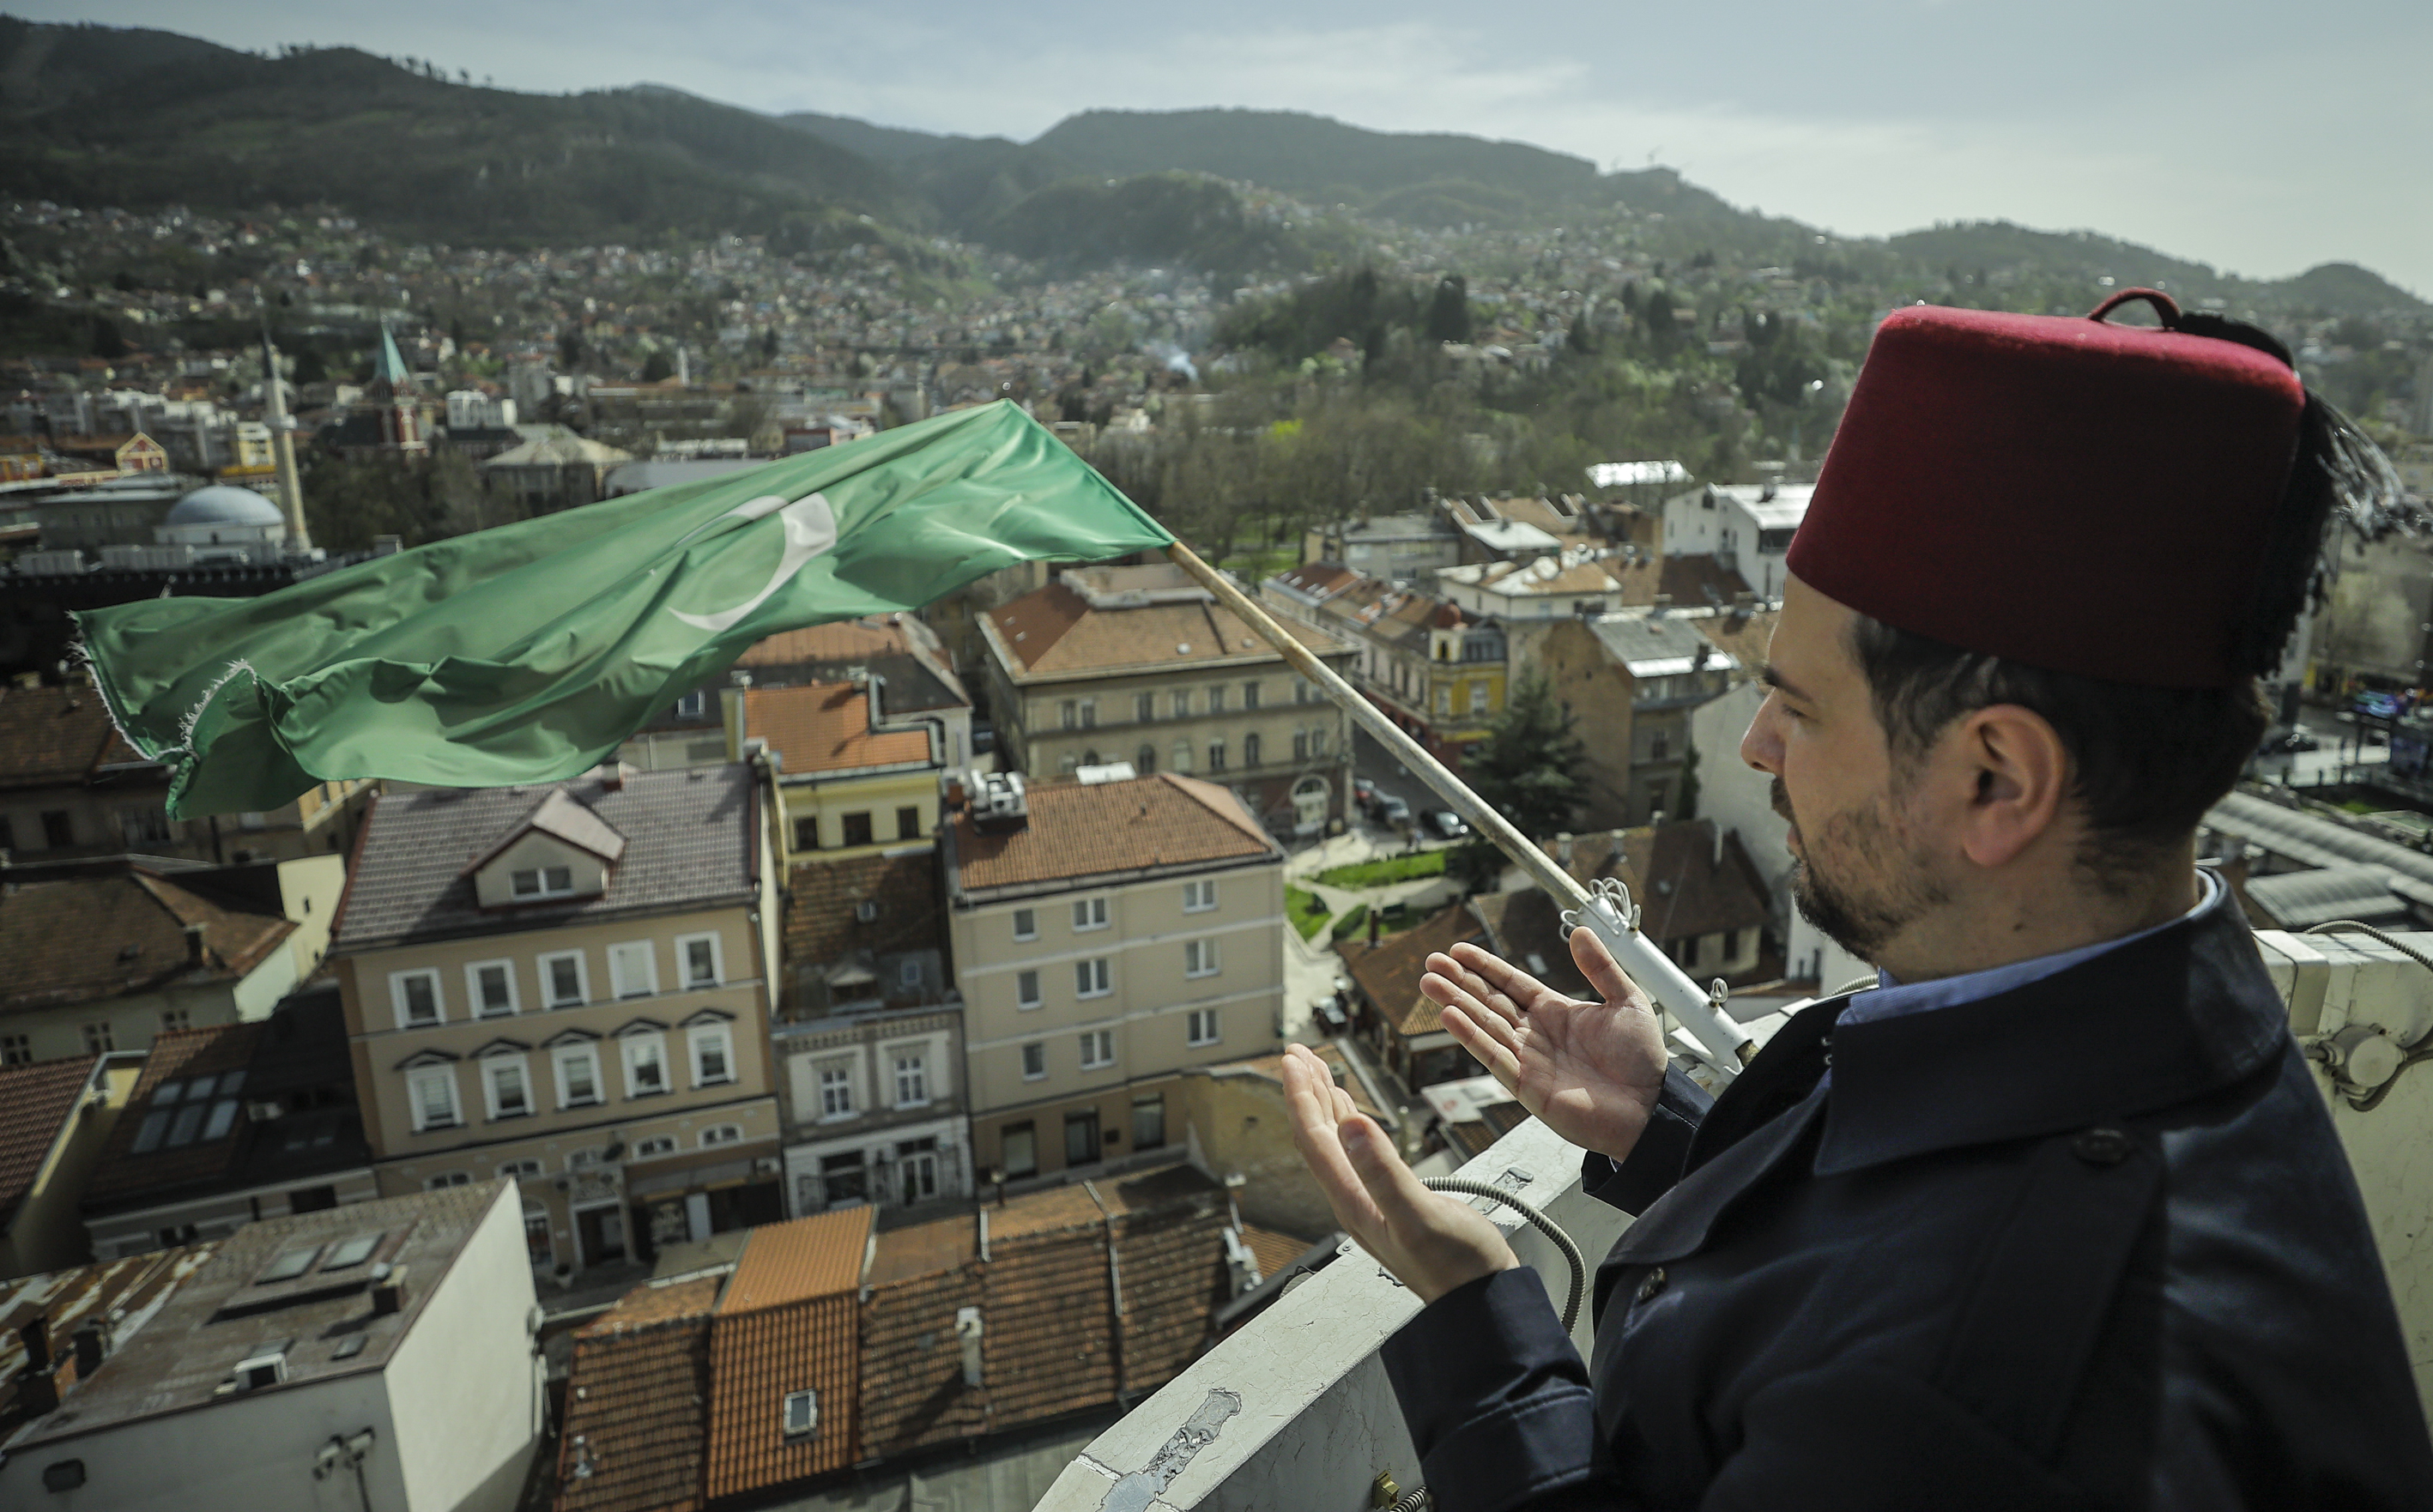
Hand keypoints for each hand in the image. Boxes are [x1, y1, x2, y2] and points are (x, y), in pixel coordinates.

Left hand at [1280, 1042, 1517, 1303]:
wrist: (1482, 1304)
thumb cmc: (1459, 1267)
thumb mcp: (1421, 1215)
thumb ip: (1383, 1171)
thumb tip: (1351, 1126)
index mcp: (1355, 1200)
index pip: (1315, 1138)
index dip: (1302, 1095)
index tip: (1293, 1059)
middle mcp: (1355, 1200)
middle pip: (1318, 1137)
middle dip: (1306, 1092)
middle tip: (1296, 1054)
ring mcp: (1372, 1203)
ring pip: (1336, 1145)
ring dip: (1325, 1105)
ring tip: (1318, 1072)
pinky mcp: (1391, 1203)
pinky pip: (1358, 1155)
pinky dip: (1351, 1125)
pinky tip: (1354, 1117)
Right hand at [1421, 925, 1669, 1164]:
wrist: (1651, 1108)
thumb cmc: (1643, 1061)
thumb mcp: (1626, 1001)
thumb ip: (1600, 967)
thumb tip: (1581, 930)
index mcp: (1556, 1012)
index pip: (1511, 983)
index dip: (1484, 966)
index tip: (1458, 950)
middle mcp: (1536, 1035)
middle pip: (1489, 1002)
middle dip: (1459, 981)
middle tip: (1431, 962)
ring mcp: (1529, 1060)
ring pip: (1484, 1025)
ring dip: (1455, 1004)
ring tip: (1429, 982)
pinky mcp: (1527, 1087)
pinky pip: (1493, 1057)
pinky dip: (1471, 1037)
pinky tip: (1449, 1017)